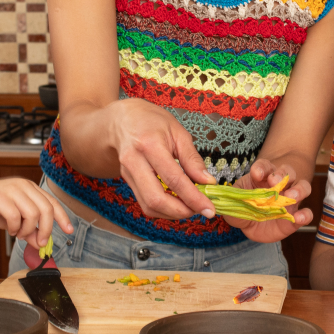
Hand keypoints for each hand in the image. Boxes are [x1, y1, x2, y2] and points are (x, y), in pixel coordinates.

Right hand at [0, 178, 71, 250]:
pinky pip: (15, 215)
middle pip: (46, 209)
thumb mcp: (13, 220)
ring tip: (19, 234)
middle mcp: (23, 186)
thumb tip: (40, 243)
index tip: (69, 230)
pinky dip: (15, 227)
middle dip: (46, 229)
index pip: (52, 202)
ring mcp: (12, 190)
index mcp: (29, 188)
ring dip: (28, 230)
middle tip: (40, 242)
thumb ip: (28, 229)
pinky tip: (10, 230)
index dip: (63, 217)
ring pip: (33, 213)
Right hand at [109, 98, 215, 219]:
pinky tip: (177, 203)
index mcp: (149, 145)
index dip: (193, 198)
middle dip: (181, 211)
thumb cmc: (153, 122)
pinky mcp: (127, 181)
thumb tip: (208, 182)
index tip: (210, 209)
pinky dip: (163, 209)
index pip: (174, 179)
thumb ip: (192, 159)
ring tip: (191, 206)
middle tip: (200, 210)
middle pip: (156, 199)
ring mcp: (128, 174)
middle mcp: (134, 162)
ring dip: (172, 213)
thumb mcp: (178, 132)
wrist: (124, 120)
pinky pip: (145, 203)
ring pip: (148, 206)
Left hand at [223, 159, 312, 242]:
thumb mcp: (235, 205)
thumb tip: (218, 205)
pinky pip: (306, 212)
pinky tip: (300, 218)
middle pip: (286, 172)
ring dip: (298, 189)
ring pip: (302, 186)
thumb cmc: (246, 207)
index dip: (261, 168)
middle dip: (281, 174)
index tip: (256, 172)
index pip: (264, 166)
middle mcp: (280, 184)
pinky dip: (305, 214)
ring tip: (291, 196)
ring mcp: (291, 199)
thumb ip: (231, 205)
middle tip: (275, 181)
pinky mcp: (296, 215)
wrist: (256, 224)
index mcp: (262, 177)